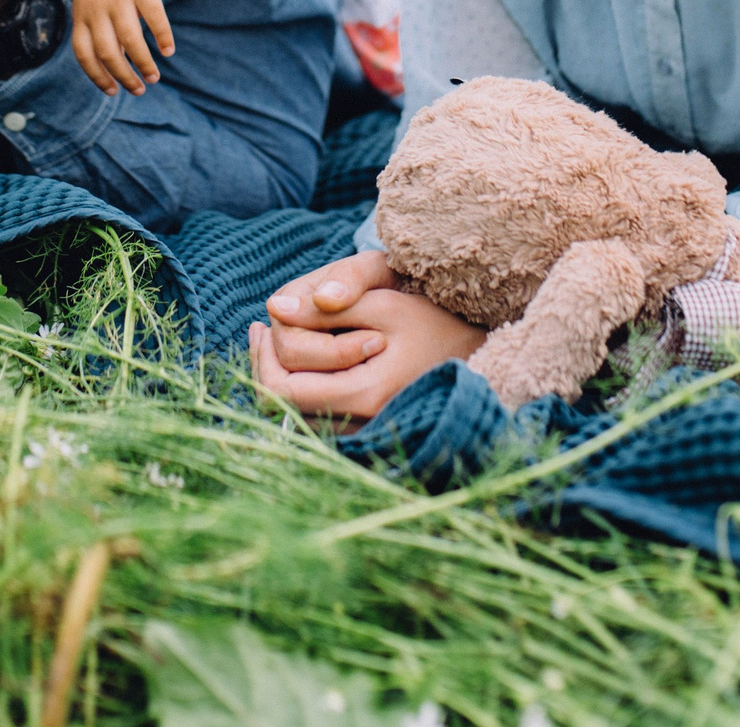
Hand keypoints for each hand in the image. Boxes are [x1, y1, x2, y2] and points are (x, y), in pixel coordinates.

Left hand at [71, 0, 173, 94]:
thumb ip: (98, 25)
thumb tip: (116, 57)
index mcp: (82, 12)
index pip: (84, 54)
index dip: (97, 76)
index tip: (113, 91)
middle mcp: (98, 7)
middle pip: (108, 52)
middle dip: (124, 76)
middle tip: (140, 89)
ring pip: (131, 40)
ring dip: (144, 63)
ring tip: (155, 76)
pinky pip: (154, 18)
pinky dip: (162, 37)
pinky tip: (168, 50)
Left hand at [249, 251, 487, 422]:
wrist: (478, 355)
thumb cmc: (434, 324)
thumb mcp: (384, 305)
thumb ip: (328, 308)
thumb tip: (273, 307)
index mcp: (364, 396)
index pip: (284, 391)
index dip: (265, 356)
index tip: (265, 321)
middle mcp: (361, 426)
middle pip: (281, 408)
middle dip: (265, 365)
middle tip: (261, 328)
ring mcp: (363, 434)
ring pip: (294, 416)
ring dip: (278, 376)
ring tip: (275, 336)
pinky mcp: (362, 431)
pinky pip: (314, 417)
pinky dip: (298, 387)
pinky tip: (299, 357)